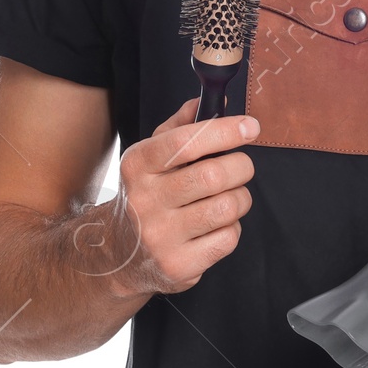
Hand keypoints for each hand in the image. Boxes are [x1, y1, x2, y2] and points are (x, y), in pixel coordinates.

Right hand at [90, 99, 257, 296]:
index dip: (224, 131)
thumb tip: (216, 102)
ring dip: (240, 198)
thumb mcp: (151, 156)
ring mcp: (160, 236)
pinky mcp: (178, 265)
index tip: (250, 127)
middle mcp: (145, 200)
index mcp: (138, 165)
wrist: (118, 254)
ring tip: (227, 198)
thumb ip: (182, 126)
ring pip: (227, 207)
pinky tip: (215, 226)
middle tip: (241, 167)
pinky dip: (232, 228)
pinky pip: (228, 238)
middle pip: (214, 175)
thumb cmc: (146, 195)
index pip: (185, 142)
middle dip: (241, 166)